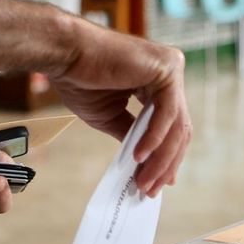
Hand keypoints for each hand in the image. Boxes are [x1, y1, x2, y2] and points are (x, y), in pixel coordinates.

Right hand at [50, 21, 190, 195]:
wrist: (65, 54)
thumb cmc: (81, 79)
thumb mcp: (111, 116)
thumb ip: (132, 134)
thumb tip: (144, 163)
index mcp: (158, 83)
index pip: (172, 126)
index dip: (167, 157)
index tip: (160, 183)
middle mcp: (169, 74)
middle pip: (178, 128)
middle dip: (165, 163)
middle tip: (150, 189)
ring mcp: (171, 68)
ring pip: (176, 124)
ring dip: (161, 158)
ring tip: (144, 181)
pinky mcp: (166, 68)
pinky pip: (167, 112)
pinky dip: (154, 138)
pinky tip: (140, 156)